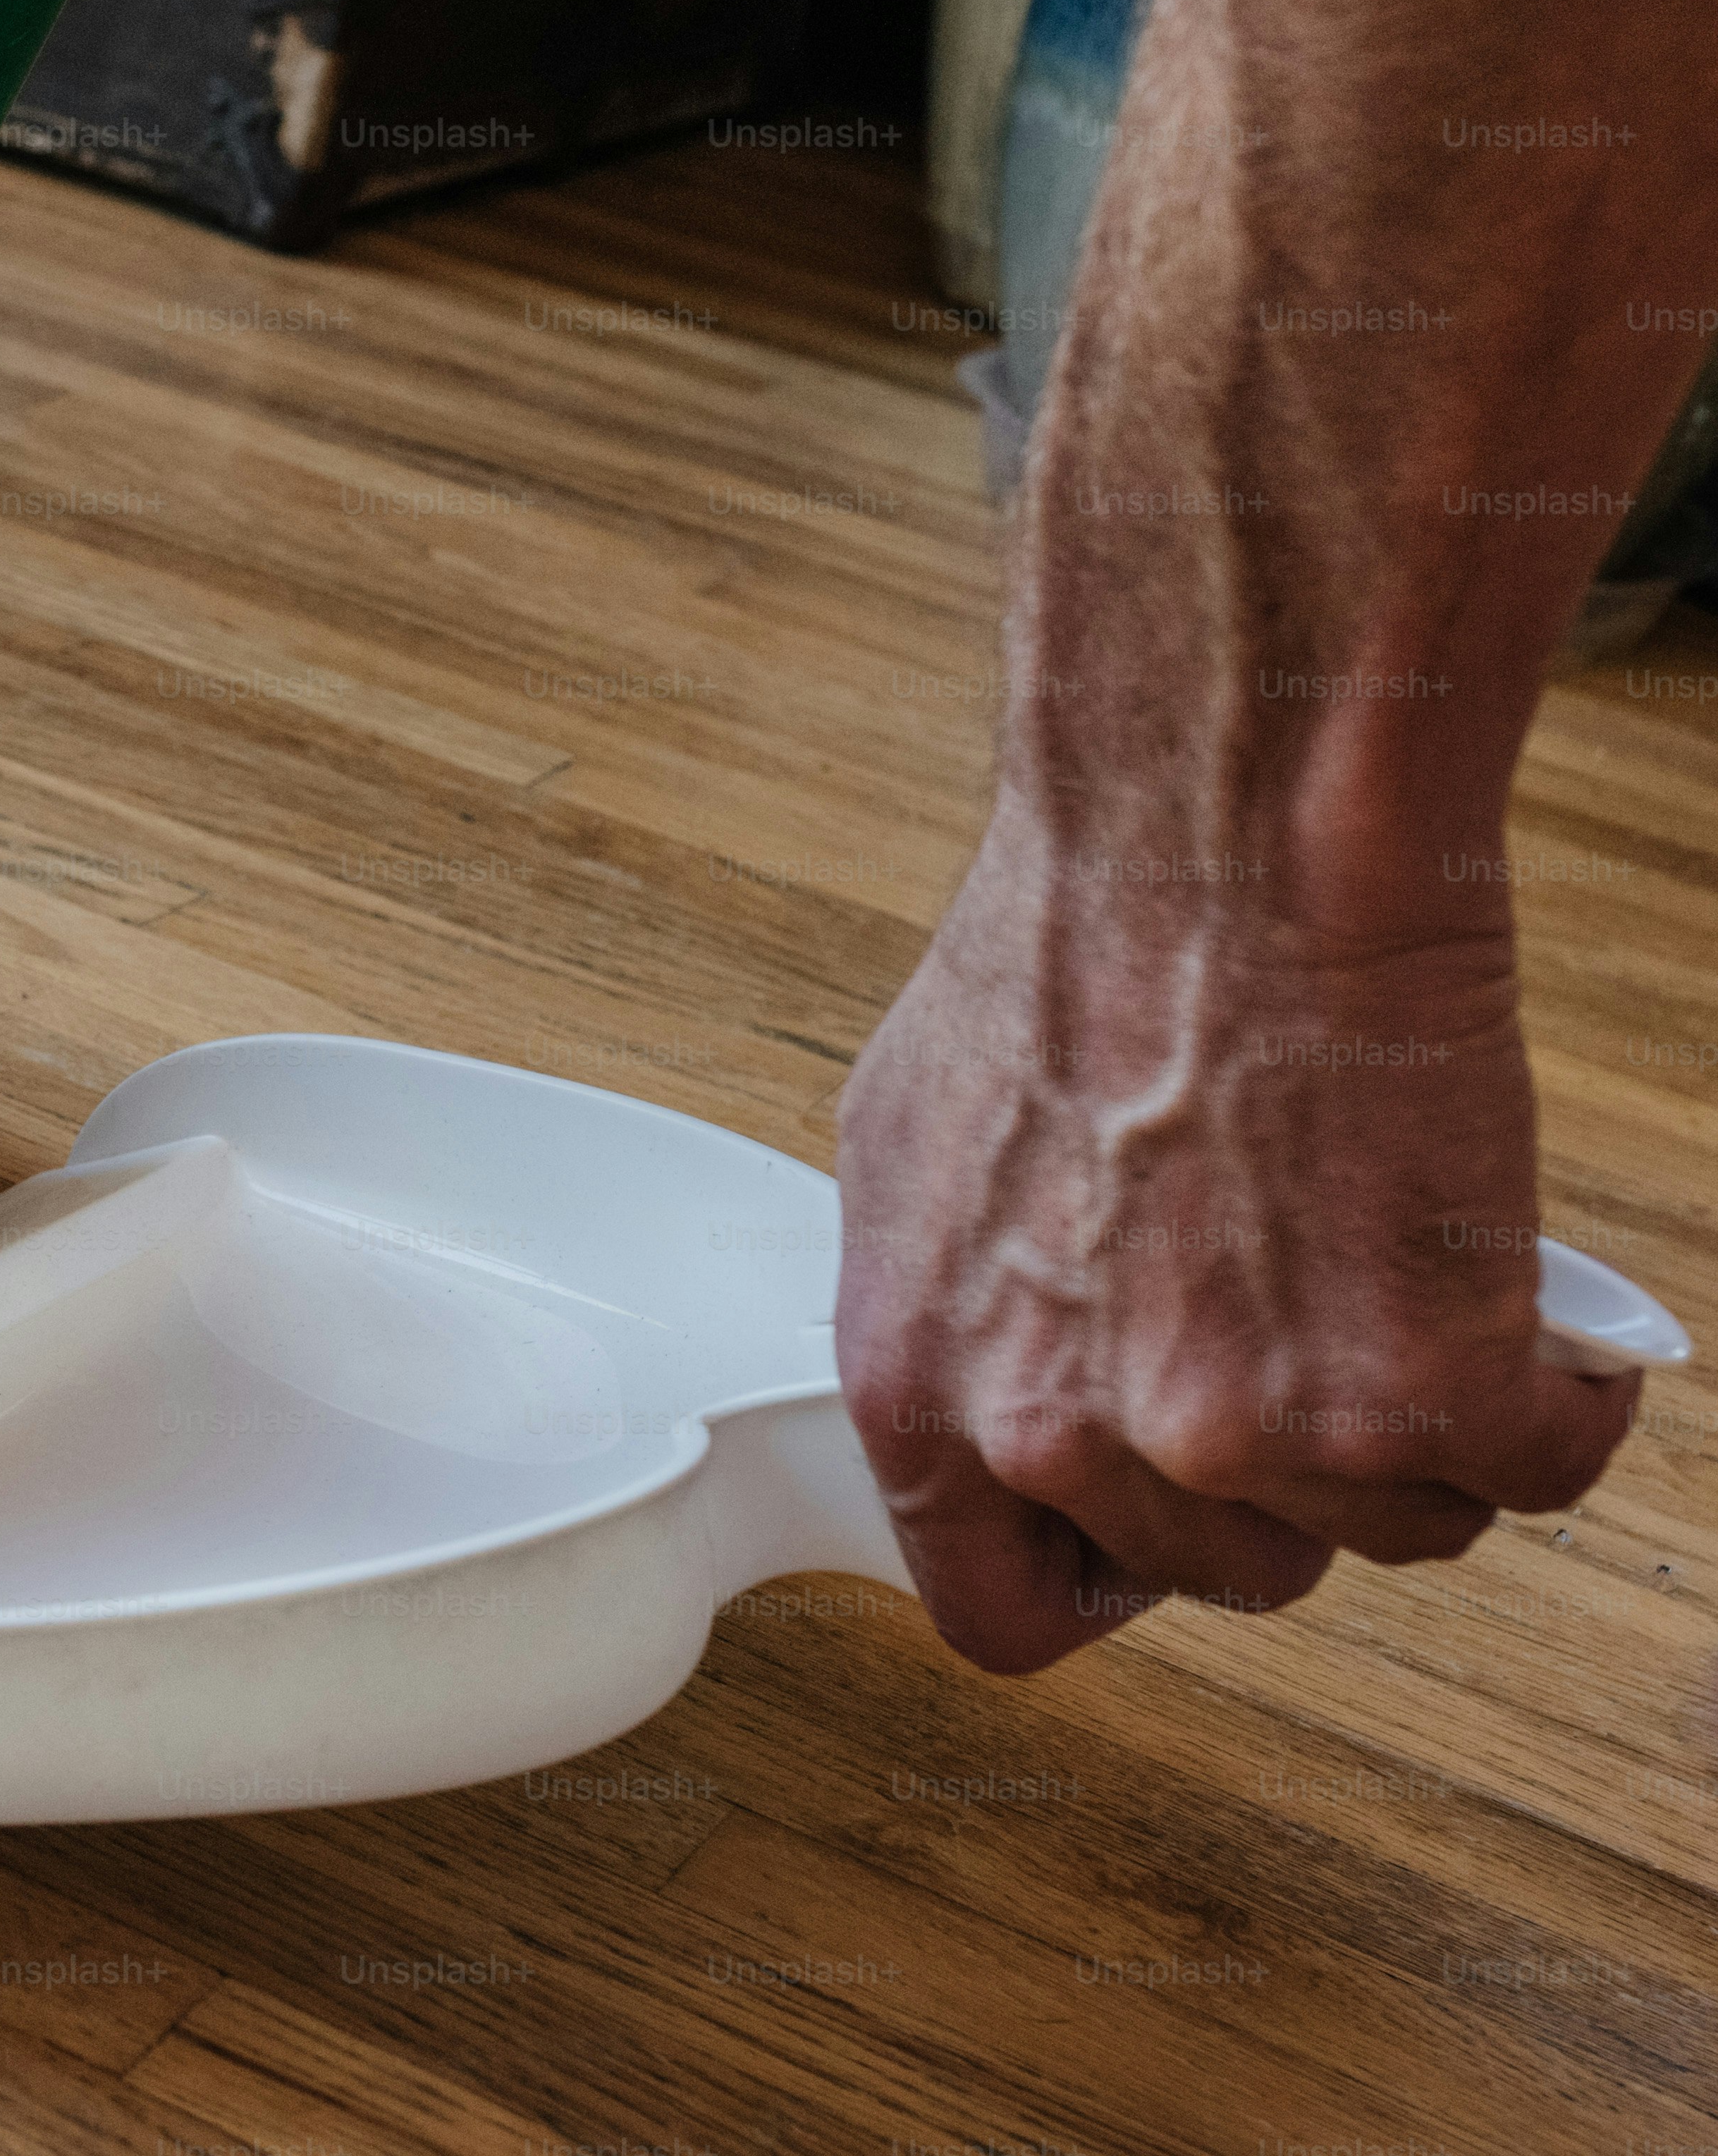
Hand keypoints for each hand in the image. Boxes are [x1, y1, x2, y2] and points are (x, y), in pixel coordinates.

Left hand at [831, 821, 1639, 1673]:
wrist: (1217, 856)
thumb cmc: (1070, 959)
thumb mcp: (916, 1151)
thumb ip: (960, 1300)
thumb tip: (1004, 1354)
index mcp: (927, 1392)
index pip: (1002, 1613)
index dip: (1106, 1576)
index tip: (1166, 1520)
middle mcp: (1068, 1440)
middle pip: (1227, 1571)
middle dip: (1283, 1476)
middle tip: (1309, 1342)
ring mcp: (1243, 1434)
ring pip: (1388, 1523)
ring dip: (1420, 1429)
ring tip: (1404, 1288)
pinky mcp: (1417, 1393)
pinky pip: (1528, 1469)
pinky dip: (1552, 1401)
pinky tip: (1527, 1307)